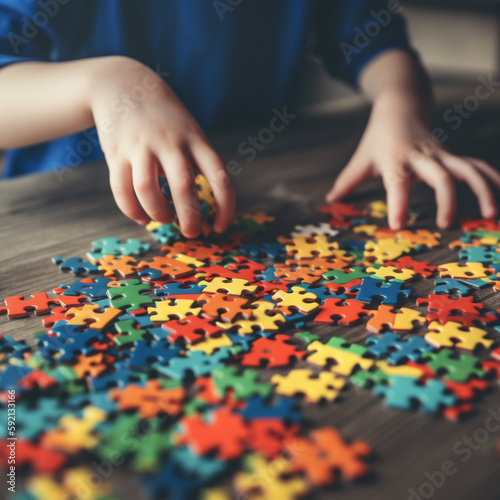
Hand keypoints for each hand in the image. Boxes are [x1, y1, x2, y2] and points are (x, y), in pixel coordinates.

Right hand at [90, 56, 234, 237]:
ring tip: (163, 219)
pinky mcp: (116, 151)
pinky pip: (121, 189)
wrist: (123, 83)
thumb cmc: (165, 118)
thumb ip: (197, 164)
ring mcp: (141, 145)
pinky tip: (142, 217)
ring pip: (148, 190)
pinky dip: (132, 210)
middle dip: (190, 218)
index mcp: (196, 139)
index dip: (224, 207)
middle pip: (183, 187)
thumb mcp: (190, 131)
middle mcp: (170, 141)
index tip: (220, 227)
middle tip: (191, 232)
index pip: (219, 177)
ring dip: (158, 214)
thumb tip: (199, 210)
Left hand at [326, 90, 499, 228]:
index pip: (397, 183)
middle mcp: (421, 157)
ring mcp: (440, 154)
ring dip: (481, 190)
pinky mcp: (452, 154)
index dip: (398, 203)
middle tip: (444, 225)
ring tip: (489, 216)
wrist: (401, 105)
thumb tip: (330, 199)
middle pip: (440, 176)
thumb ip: (347, 181)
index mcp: (395, 160)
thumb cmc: (378, 137)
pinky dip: (491, 178)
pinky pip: (476, 165)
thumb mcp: (360, 159)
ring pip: (467, 169)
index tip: (398, 225)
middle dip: (446, 200)